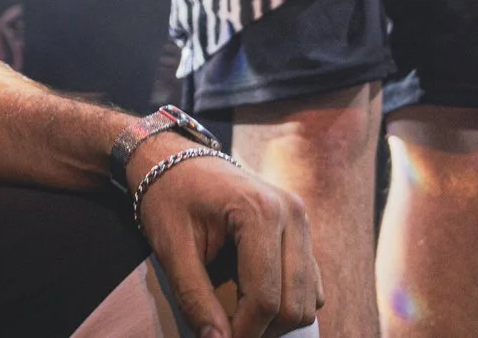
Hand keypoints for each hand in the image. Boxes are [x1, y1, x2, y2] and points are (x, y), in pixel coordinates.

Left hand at [132, 145, 320, 337]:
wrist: (172, 158)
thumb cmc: (168, 197)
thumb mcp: (171, 248)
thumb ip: (194, 299)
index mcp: (260, 212)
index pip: (266, 298)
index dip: (244, 332)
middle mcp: (292, 213)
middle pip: (294, 304)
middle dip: (262, 329)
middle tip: (226, 332)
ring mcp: (301, 219)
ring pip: (308, 299)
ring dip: (276, 320)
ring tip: (237, 316)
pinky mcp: (302, 229)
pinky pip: (309, 284)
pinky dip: (286, 301)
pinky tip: (251, 297)